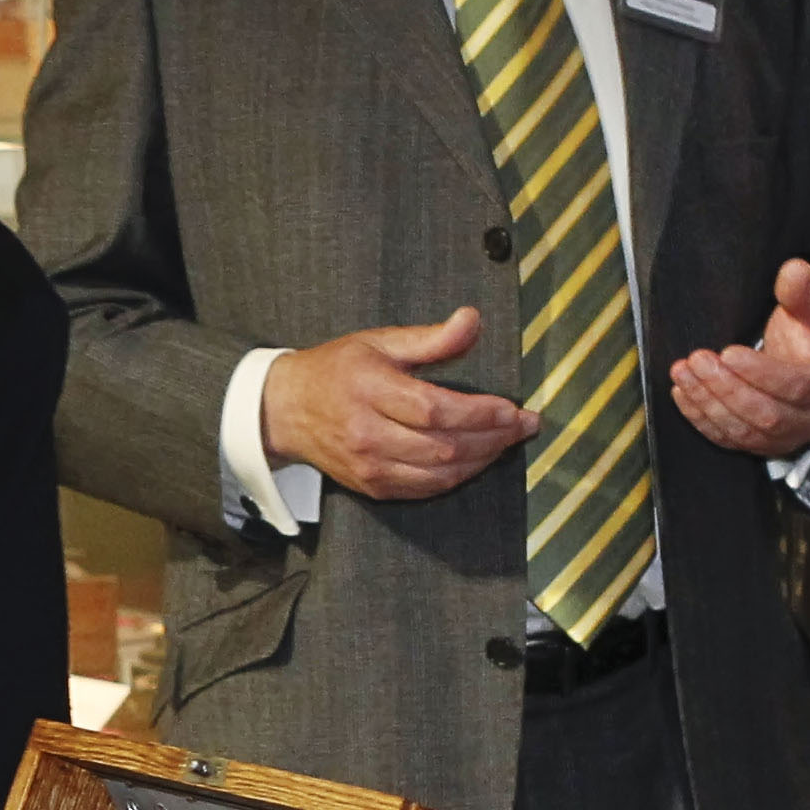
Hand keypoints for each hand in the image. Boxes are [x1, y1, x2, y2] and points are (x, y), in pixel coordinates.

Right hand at [255, 308, 538, 503]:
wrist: (286, 409)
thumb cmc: (335, 370)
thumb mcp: (380, 342)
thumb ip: (431, 338)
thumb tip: (471, 320)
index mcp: (370, 389)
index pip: (436, 410)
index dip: (481, 413)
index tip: (513, 409)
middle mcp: (367, 433)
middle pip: (443, 446)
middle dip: (493, 438)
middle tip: (523, 425)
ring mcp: (369, 465)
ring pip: (439, 474)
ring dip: (481, 460)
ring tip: (506, 441)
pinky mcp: (372, 486)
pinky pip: (425, 489)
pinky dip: (457, 477)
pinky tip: (476, 460)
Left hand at [666, 260, 809, 456]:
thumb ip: (801, 292)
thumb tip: (795, 268)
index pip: (796, 386)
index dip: (761, 372)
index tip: (728, 351)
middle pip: (766, 414)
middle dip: (726, 387)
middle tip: (697, 358)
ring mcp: (786, 438)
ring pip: (744, 431)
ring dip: (708, 402)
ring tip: (682, 371)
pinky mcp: (761, 446)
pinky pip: (729, 440)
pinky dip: (701, 419)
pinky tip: (682, 393)